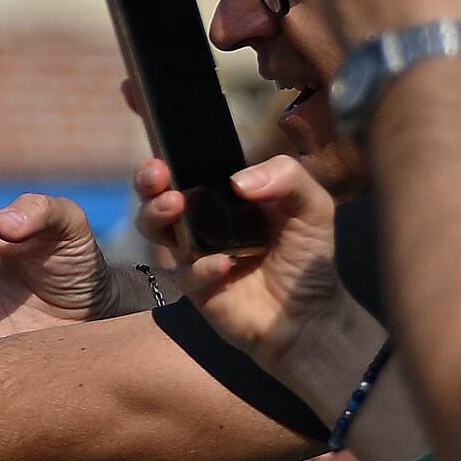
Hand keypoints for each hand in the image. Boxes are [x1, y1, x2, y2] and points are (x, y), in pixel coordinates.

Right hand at [155, 147, 335, 356]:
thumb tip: (238, 180)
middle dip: (147, 180)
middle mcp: (200, 221)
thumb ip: (287, 178)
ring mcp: (192, 253)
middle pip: (156, 194)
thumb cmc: (307, 257)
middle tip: (156, 174)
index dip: (170, 154)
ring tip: (174, 205)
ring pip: (156, 229)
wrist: (309, 315)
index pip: (189, 167)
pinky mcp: (193, 286)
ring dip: (156, 214)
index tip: (163, 145)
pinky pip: (186, 272)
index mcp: (225, 196)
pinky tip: (223, 265)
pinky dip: (201, 267)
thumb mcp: (312, 206)